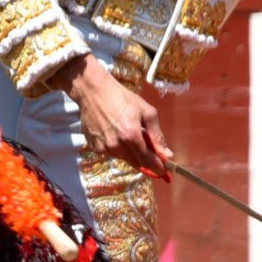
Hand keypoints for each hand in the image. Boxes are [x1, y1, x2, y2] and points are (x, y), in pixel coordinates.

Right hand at [58, 55, 172, 177]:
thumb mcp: (146, 112)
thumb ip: (157, 135)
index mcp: (130, 136)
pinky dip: (118, 148)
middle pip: (137, 164)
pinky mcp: (94, 147)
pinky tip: (115, 133)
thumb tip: (167, 154)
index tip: (164, 169)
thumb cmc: (122, 98)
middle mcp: (116, 145)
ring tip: (128, 134)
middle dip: (146, 160)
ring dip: (131, 153)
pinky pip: (112, 154)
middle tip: (150, 150)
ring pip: (124, 159)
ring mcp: (103, 148)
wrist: (93, 92)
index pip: (148, 162)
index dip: (158, 168)